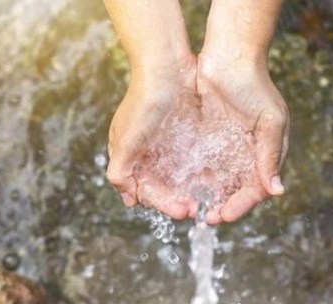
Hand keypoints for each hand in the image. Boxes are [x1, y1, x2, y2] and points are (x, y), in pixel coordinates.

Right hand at [106, 56, 198, 219]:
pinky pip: (191, 161)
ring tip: (206, 200)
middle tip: (196, 209)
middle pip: (162, 188)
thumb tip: (126, 197)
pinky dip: (199, 174)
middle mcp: (146, 153)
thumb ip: (120, 169)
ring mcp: (165, 144)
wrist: (166, 64)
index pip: (145, 191)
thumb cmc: (143, 100)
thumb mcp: (127, 138)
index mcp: (128, 156)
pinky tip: (212, 181)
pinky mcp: (183, 134)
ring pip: (177, 178)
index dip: (163, 204)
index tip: (183, 210)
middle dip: (177, 201)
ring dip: (189, 191)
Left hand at [196, 52, 288, 224]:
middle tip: (207, 218)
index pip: (255, 190)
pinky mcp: (205, 142)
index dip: (241, 206)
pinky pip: (199, 167)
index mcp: (265, 155)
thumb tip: (277, 190)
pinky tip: (183, 189)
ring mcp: (225, 150)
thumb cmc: (255, 86)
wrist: (229, 56)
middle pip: (235, 193)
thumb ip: (270, 155)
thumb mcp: (270, 120)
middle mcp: (246, 157)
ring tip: (192, 209)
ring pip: (216, 184)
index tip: (224, 215)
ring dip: (207, 199)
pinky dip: (193, 181)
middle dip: (222, 208)